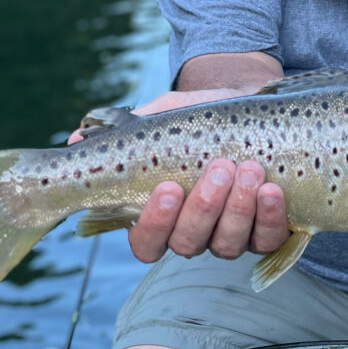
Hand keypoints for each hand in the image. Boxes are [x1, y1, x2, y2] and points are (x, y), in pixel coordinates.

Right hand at [67, 87, 288, 263]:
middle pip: (188, 244)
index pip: (145, 243)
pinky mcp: (266, 229)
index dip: (154, 224)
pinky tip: (272, 190)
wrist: (247, 103)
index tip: (167, 189)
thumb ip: (124, 130)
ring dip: (238, 209)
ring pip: (228, 245)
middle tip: (219, 168)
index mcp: (160, 216)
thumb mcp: (161, 117)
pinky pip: (269, 240)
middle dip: (204, 208)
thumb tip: (76, 139)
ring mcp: (230, 235)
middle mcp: (193, 233)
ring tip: (250, 170)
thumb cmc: (197, 118)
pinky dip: (270, 218)